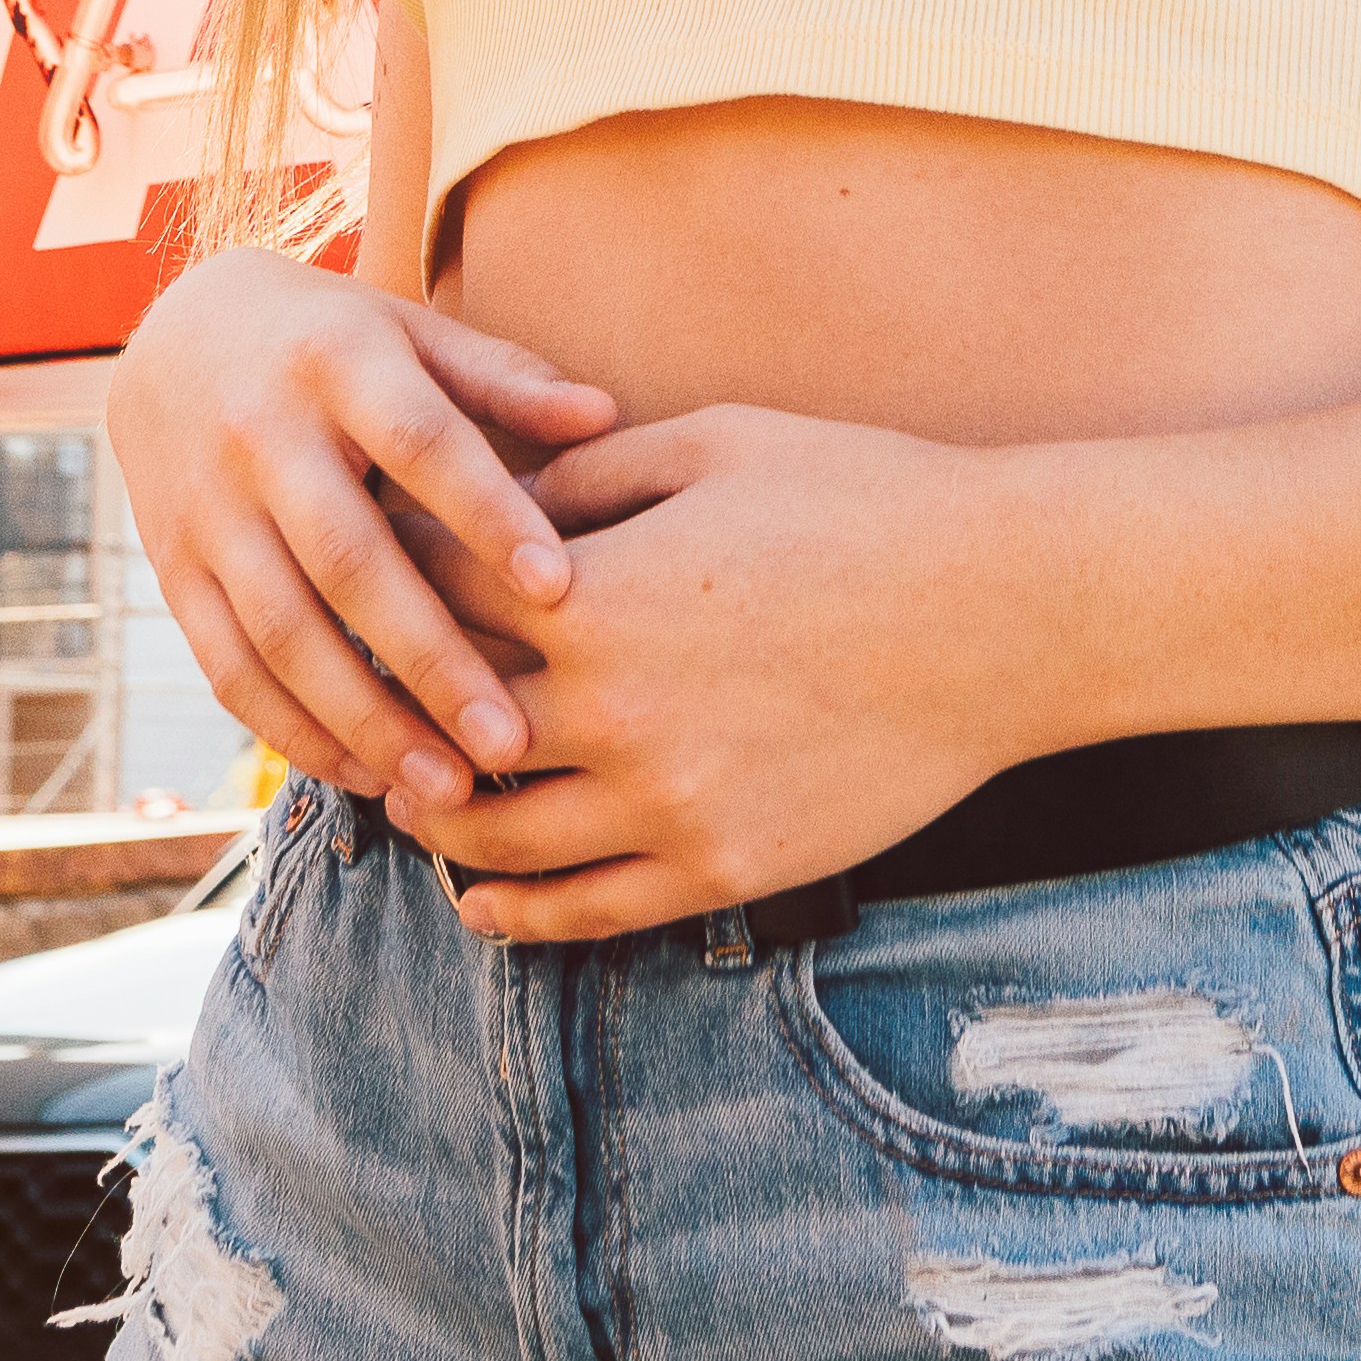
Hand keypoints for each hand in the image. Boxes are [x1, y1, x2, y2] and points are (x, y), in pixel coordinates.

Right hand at [106, 248, 617, 814]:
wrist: (176, 332)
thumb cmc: (332, 341)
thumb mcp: (411, 334)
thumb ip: (504, 379)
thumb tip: (606, 417)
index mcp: (337, 361)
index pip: (422, 442)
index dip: (489, 515)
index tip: (561, 591)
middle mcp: (261, 436)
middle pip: (348, 562)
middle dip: (430, 659)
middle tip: (511, 741)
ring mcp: (208, 510)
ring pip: (283, 634)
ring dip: (364, 721)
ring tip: (445, 786)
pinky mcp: (175, 572)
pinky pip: (228, 668)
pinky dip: (294, 730)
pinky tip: (364, 774)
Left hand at [387, 403, 1055, 941]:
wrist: (1005, 612)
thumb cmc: (868, 500)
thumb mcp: (716, 446)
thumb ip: (591, 474)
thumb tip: (498, 495)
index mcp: (599, 597)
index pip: (435, 598)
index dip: (391, 580)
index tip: (369, 574)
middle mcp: (613, 713)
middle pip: (438, 732)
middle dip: (387, 712)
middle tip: (355, 703)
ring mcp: (666, 803)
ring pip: (494, 841)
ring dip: (434, 823)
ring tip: (410, 805)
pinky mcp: (721, 867)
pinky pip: (585, 911)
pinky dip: (515, 914)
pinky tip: (482, 903)